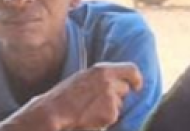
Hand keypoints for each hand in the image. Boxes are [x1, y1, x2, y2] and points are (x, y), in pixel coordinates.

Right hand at [16, 62, 142, 130]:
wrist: (52, 112)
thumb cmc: (63, 96)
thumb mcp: (83, 78)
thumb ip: (101, 78)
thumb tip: (117, 82)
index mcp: (102, 70)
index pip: (131, 69)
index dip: (136, 78)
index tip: (137, 86)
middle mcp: (109, 82)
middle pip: (124, 89)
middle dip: (116, 96)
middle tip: (98, 102)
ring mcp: (110, 98)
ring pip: (118, 104)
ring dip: (109, 108)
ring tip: (89, 110)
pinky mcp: (110, 113)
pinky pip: (112, 117)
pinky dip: (104, 119)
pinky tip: (89, 117)